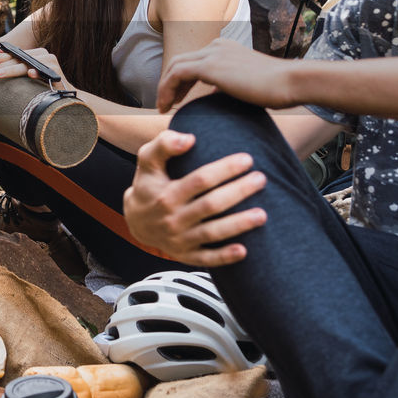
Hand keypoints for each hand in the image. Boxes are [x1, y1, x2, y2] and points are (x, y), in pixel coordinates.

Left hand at [0, 46, 70, 88]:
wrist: (65, 102)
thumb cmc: (42, 90)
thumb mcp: (25, 79)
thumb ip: (15, 70)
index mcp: (35, 55)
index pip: (15, 54)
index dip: (1, 57)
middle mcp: (43, 55)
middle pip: (19, 59)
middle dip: (2, 65)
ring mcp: (51, 62)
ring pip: (28, 64)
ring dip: (13, 69)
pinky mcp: (57, 72)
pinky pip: (45, 71)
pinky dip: (37, 72)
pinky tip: (30, 74)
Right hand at [123, 130, 268, 266]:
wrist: (135, 221)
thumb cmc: (148, 185)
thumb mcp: (147, 161)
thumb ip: (164, 144)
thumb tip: (189, 138)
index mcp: (166, 194)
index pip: (200, 180)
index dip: (225, 169)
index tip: (247, 159)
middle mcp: (173, 218)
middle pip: (211, 205)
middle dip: (238, 192)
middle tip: (261, 179)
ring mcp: (179, 239)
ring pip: (212, 233)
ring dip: (238, 225)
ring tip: (262, 214)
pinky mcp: (185, 255)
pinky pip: (206, 259)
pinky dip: (224, 257)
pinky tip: (244, 251)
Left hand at [157, 40, 295, 112]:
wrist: (290, 82)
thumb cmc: (277, 88)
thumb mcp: (246, 85)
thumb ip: (228, 86)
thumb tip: (214, 94)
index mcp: (225, 48)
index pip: (194, 61)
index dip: (181, 81)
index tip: (178, 100)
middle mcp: (217, 46)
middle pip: (180, 61)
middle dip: (169, 83)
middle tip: (166, 104)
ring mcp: (213, 54)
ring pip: (175, 67)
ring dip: (165, 87)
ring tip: (164, 107)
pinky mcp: (210, 66)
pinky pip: (177, 74)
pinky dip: (167, 89)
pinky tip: (168, 106)